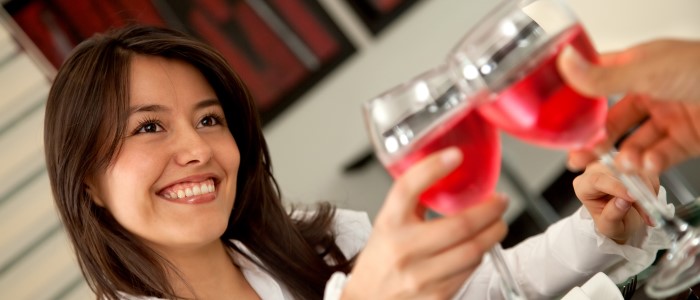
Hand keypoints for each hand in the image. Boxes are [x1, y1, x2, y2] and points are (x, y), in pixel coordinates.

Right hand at [343, 148, 507, 298]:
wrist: (367, 299)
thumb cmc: (381, 259)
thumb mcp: (388, 224)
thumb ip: (413, 201)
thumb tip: (444, 171)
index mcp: (389, 224)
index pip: (408, 188)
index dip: (433, 168)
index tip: (455, 156)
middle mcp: (403, 249)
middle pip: (460, 225)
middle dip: (490, 211)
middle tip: (500, 202)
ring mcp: (420, 276)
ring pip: (472, 251)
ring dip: (492, 234)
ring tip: (496, 224)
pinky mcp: (436, 296)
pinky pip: (469, 272)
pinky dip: (479, 256)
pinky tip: (478, 248)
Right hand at [558, 40, 699, 172]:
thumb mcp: (648, 71)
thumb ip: (602, 76)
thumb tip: (565, 63)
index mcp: (640, 67)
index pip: (599, 81)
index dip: (578, 99)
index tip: (560, 119)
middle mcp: (653, 91)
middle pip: (613, 121)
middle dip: (596, 142)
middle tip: (581, 158)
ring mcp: (670, 117)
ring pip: (636, 142)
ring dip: (627, 156)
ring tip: (625, 165)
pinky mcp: (687, 140)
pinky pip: (661, 155)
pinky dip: (653, 163)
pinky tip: (650, 164)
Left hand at [573, 162, 658, 243]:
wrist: (623, 220)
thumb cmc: (611, 223)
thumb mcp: (609, 227)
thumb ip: (612, 215)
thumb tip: (623, 201)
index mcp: (583, 186)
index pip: (597, 180)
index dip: (616, 187)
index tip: (633, 197)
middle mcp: (595, 171)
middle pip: (618, 171)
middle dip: (636, 190)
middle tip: (649, 208)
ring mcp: (612, 165)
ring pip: (635, 170)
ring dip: (647, 190)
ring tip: (648, 211)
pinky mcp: (630, 164)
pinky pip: (646, 171)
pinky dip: (652, 187)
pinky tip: (648, 200)